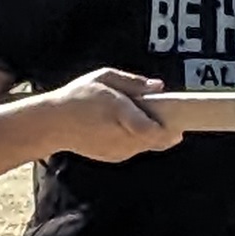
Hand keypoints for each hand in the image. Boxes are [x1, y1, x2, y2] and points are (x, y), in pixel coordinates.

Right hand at [39, 69, 183, 162]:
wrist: (53, 124)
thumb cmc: (79, 95)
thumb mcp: (104, 77)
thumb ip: (133, 82)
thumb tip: (159, 87)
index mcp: (119, 112)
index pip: (152, 130)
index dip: (169, 130)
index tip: (180, 125)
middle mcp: (120, 136)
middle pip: (155, 140)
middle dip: (166, 131)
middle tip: (170, 117)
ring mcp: (117, 150)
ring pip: (147, 145)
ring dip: (151, 135)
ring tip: (141, 118)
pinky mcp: (114, 157)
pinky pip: (135, 149)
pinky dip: (137, 140)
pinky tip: (125, 127)